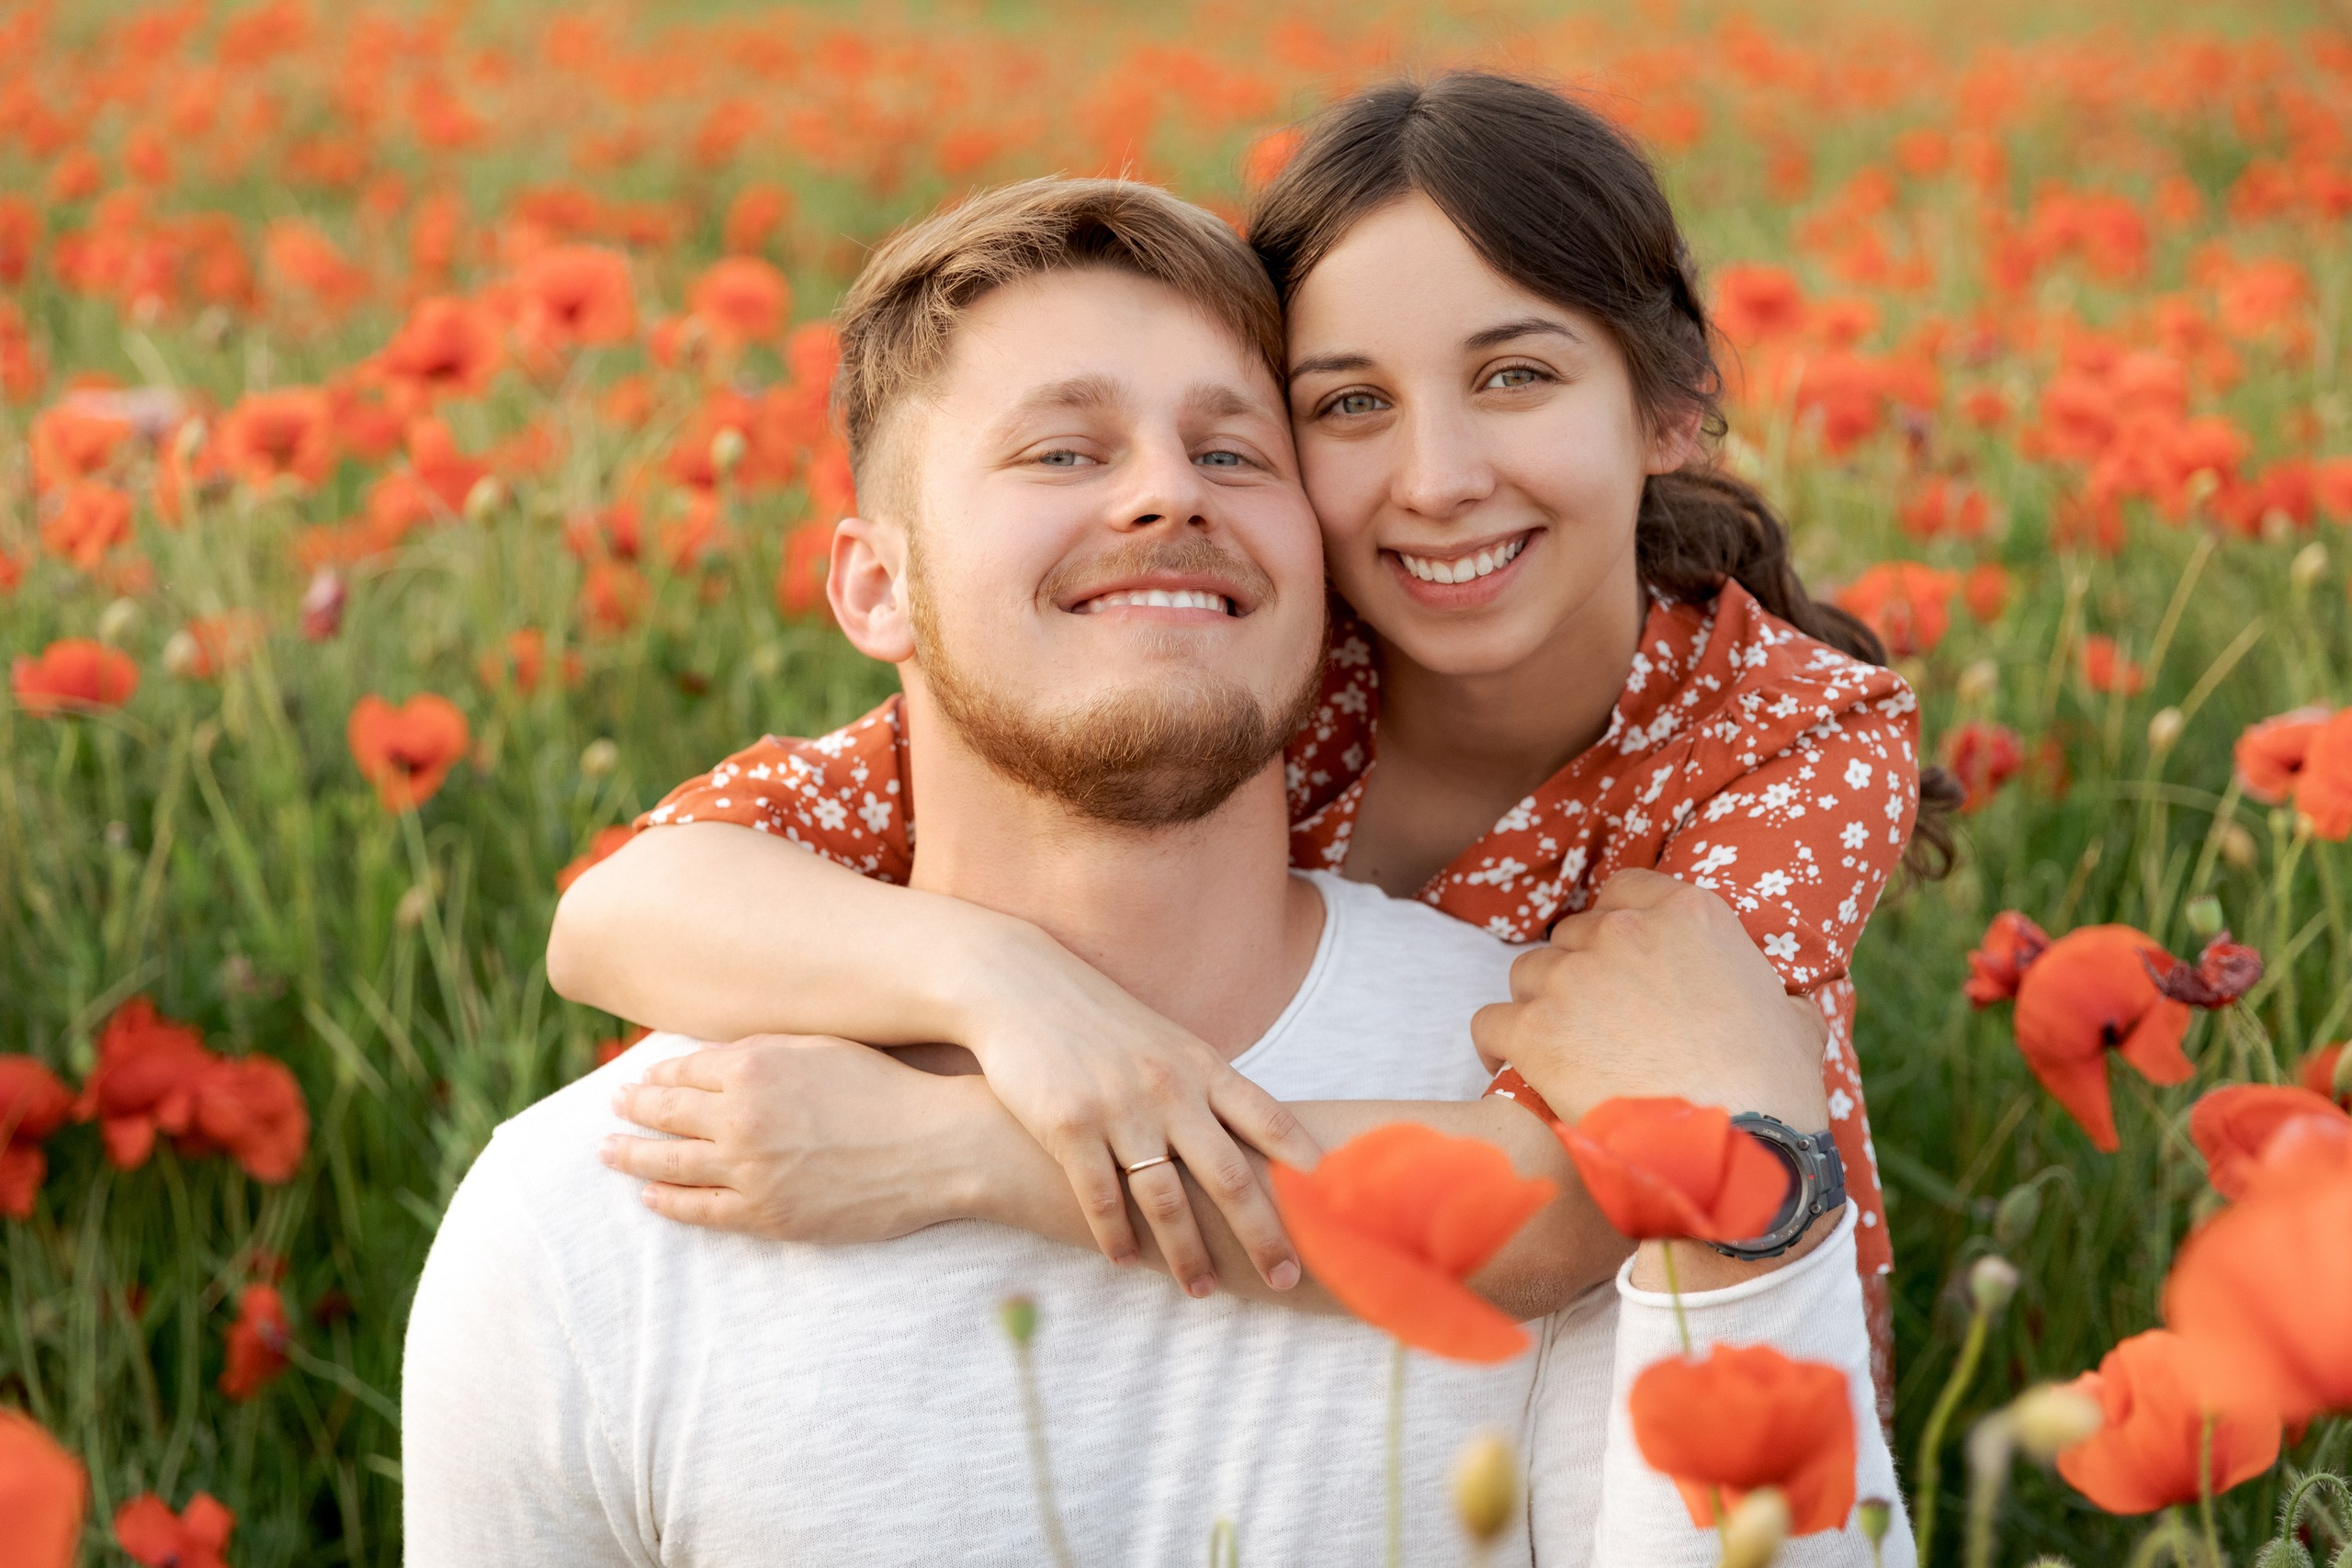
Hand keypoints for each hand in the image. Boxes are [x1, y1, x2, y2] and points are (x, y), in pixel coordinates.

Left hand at [600, 1036, 996, 1239]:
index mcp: (754, 1066)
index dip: (655, 1078)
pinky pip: (699, 1210)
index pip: (683, 1071)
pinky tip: (651, 1197)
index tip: (638, 1081)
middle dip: (633, 1111)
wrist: (935, 1144)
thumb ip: (763, 1051)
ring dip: (632, 1156)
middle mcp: (740, 1116)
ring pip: (669, 1163)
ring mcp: (749, 1169)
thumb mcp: (822, 1046)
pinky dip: (668, 1202)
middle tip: (613, 1111)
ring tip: (609, 1152)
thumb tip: (713, 1060)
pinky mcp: (767, 1214)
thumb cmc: (888, 1087)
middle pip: (665, 1113)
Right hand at [960, 925, 1322, 1297]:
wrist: (1022, 986)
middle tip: (1287, 1279)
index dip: (1306, 1164)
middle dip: (1263, 1234)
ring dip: (1187, 1253)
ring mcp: (1119, 1108)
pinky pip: (1100, 1198)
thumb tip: (1259, 1139)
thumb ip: (1208, 1088)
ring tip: (1202, 1290)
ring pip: (1165, 1199)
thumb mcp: (1167, 1043)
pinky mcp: (1068, 1126)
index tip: (1337, 1206)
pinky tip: (1125, 1260)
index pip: (1270, 1119)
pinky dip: (1116, 1236)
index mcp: (1202, 1066)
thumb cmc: (1103, 1022)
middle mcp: (1169, 1088)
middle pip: (1230, 1175)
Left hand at [1470, 870, 1830, 1130]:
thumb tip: (1779, 1007)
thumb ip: (1772, 996)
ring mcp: (1574, 977)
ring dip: (1540, 1007)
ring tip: (1560, 1053)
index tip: (1617, 964)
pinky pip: (1489, 1022)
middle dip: (1579, 975)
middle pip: (1571, 936)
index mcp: (1689, 913)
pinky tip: (1512, 1068)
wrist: (1734, 1150)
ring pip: (1527, 975)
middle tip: (1596, 1025)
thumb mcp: (1794, 1021)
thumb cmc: (1772, 1093)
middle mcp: (1624, 931)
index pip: (1623, 891)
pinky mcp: (1534, 1029)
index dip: (1615, 930)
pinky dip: (1496, 1046)